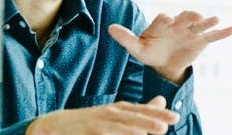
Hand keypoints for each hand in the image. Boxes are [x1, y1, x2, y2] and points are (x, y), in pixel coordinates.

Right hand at [25, 95, 178, 134]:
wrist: (56, 125)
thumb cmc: (92, 121)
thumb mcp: (117, 113)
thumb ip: (141, 110)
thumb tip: (162, 101)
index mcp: (120, 110)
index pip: (143, 111)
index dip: (159, 114)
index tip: (175, 118)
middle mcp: (110, 114)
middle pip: (133, 118)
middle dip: (149, 122)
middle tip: (164, 127)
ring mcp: (97, 123)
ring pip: (117, 127)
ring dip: (131, 131)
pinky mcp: (86, 131)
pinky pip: (101, 134)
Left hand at [109, 10, 231, 83]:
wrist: (164, 64)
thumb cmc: (149, 52)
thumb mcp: (137, 48)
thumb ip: (125, 38)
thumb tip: (109, 28)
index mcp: (162, 24)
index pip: (164, 19)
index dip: (166, 19)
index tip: (169, 20)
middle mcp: (178, 24)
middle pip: (185, 17)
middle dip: (190, 17)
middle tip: (196, 17)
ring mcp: (191, 32)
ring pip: (200, 24)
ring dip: (208, 21)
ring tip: (215, 19)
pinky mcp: (200, 41)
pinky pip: (212, 36)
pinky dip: (222, 32)